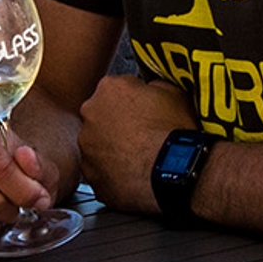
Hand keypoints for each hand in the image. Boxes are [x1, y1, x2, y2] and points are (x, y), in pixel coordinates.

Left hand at [75, 70, 200, 215]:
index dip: (135, 100)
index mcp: (110, 88)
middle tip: (143, 135)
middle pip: (102, 115)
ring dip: (113, 149)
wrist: (176, 173)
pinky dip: (113, 173)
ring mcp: (87, 147)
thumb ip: (154, 85)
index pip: (118, 88)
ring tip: (140, 157)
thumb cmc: (175, 134)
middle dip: (118, 124)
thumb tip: (152, 89)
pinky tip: (134, 174)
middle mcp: (91, 114)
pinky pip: (100, 172)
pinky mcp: (91, 176)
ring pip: (98, 145)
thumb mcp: (174, 93)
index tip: (146, 110)